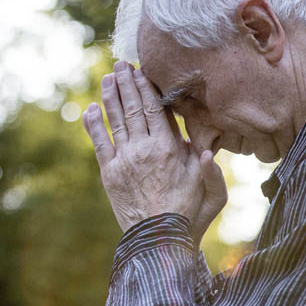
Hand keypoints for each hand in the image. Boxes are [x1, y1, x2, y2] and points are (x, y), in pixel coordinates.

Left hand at [82, 62, 224, 239]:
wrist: (158, 241)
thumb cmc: (191, 215)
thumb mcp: (214, 194)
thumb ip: (211, 171)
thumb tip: (209, 152)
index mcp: (170, 149)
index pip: (155, 110)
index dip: (148, 88)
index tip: (142, 71)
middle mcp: (144, 150)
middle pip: (133, 108)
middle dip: (127, 84)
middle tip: (121, 64)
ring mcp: (124, 160)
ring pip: (115, 120)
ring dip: (111, 97)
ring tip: (108, 78)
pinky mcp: (110, 173)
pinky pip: (100, 143)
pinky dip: (95, 124)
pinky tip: (91, 109)